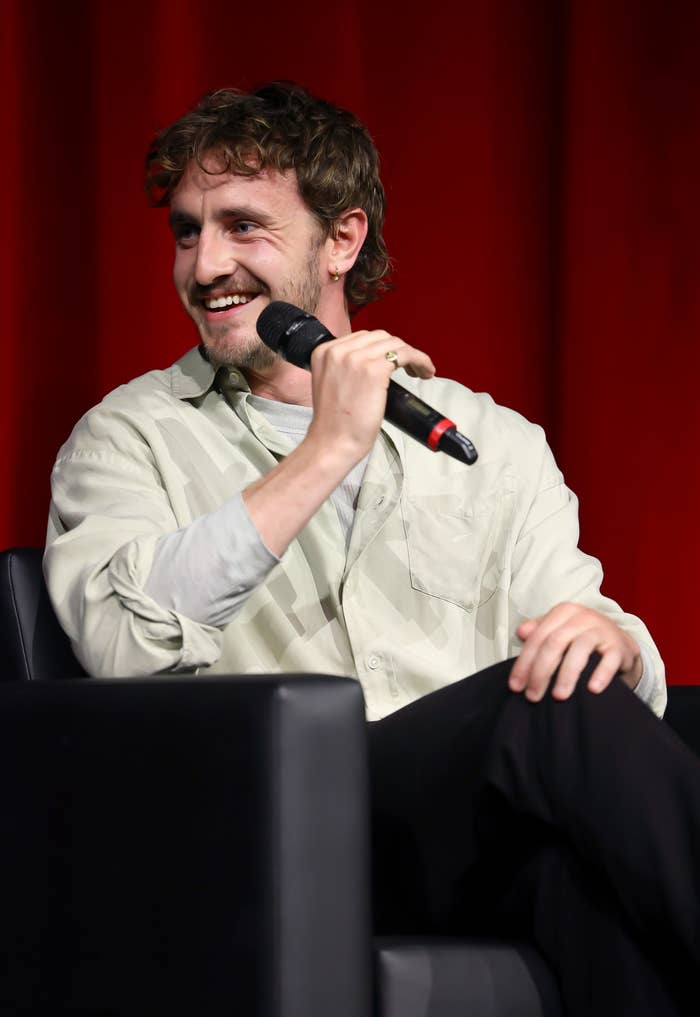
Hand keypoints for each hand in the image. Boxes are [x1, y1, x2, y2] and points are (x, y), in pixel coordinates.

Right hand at [307, 329, 434, 464]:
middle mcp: (338, 350)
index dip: (382, 348)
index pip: (362, 337)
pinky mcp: (374, 370)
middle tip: (409, 367)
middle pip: (379, 337)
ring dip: (412, 355)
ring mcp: (356, 359)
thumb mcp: (332, 384)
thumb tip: (375, 364)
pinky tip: (424, 372)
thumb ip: (346, 368)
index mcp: (324, 352)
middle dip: (397, 350)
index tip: (392, 361)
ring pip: (395, 344)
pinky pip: (405, 355)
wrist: (332, 443)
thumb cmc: (335, 424)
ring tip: (420, 372)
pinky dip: (420, 360)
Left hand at [509, 602, 641, 701]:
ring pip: (579, 650)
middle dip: (541, 672)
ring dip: (567, 675)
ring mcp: (602, 630)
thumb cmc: (581, 638)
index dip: (524, 662)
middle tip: (533, 696)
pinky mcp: (619, 646)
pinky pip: (609, 660)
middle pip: (555, 644)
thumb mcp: (558, 630)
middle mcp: (582, 617)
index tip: (516, 686)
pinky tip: (592, 689)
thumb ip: (538, 631)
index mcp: (563, 612)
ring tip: (558, 696)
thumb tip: (520, 633)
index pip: (538, 638)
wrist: (619, 643)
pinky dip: (601, 674)